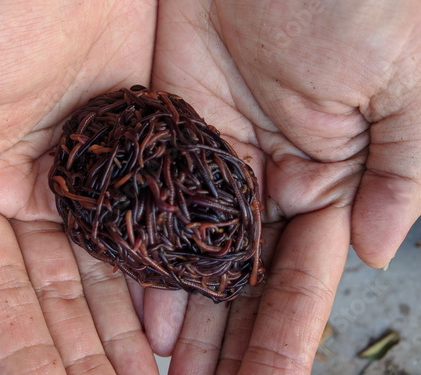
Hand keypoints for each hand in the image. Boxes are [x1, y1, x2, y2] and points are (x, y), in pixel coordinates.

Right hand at [0, 1, 159, 373]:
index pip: (2, 294)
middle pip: (62, 296)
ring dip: (123, 329)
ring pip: (109, 274)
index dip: (25, 350)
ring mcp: (90, 183)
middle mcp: (37, 197)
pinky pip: (148, 230)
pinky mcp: (137, 161)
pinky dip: (158, 275)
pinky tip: (170, 318)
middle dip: (84, 353)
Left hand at [145, 1, 420, 372]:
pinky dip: (150, 256)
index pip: (302, 279)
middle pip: (244, 282)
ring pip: (197, 255)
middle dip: (228, 342)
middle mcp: (267, 181)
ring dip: (186, 315)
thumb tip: (375, 251)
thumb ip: (399, 175)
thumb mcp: (403, 89)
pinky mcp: (174, 132)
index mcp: (325, 179)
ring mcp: (216, 161)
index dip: (286, 337)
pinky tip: (142, 306)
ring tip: (169, 369)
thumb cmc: (358, 2)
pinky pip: (160, 206)